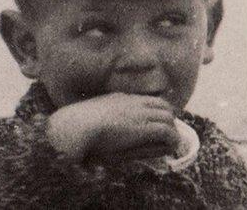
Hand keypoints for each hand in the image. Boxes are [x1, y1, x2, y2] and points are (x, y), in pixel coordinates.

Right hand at [46, 93, 177, 164]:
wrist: (74, 127)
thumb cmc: (76, 128)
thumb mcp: (95, 123)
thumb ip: (107, 122)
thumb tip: (119, 129)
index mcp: (119, 98)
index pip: (147, 100)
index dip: (156, 112)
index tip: (155, 126)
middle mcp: (132, 102)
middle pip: (163, 105)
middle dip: (168, 119)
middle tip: (167, 136)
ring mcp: (139, 113)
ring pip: (168, 117)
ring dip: (171, 130)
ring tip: (169, 144)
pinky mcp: (143, 127)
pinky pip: (167, 132)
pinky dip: (172, 140)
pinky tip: (170, 149)